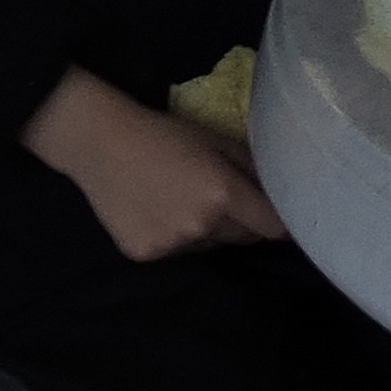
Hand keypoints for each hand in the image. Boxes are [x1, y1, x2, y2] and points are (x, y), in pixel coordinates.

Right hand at [22, 68, 286, 261]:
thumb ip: (256, 169)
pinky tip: (159, 212)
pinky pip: (178, 253)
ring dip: (209, 231)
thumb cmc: (166, 135)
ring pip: (210, 246)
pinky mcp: (146, 255)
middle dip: (243, 222)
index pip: (272, 228)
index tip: (283, 218)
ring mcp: (172, 244)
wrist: (101, 144)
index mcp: (223, 194)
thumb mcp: (219, 141)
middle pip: (243, 238)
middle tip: (224, 198)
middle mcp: (201, 225)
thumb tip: (288, 191)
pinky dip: (176, 238)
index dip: (281, 223)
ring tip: (184, 200)